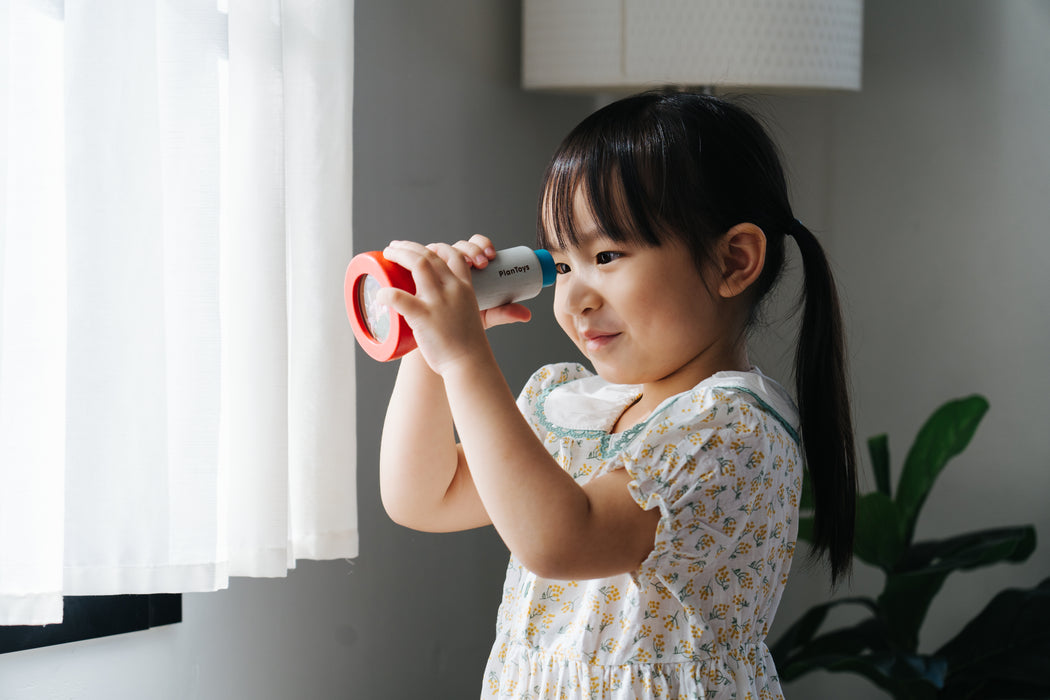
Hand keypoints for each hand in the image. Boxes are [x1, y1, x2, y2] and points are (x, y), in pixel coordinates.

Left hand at [378, 235, 529, 373]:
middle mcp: (452, 289)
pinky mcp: (423, 317)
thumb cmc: (472, 345)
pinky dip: (388, 294)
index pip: (455, 254)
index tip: (426, 248)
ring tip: (388, 252)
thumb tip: (525, 315)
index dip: (440, 246)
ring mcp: (438, 301)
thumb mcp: (486, 321)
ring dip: (400, 254)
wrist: (468, 365)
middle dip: (411, 246)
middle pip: (431, 255)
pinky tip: (379, 294)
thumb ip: (499, 312)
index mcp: (466, 287)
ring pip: (417, 265)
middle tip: (395, 246)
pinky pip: (401, 298)